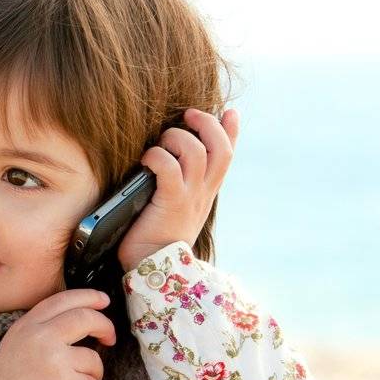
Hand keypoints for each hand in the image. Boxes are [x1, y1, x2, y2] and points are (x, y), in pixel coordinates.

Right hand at [0, 289, 115, 379]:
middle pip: (87, 318)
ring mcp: (55, 361)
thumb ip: (40, 329)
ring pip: (93, 359)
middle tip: (109, 338)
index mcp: (28, 326)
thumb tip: (80, 320)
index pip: (64, 300)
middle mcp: (41, 337)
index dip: (89, 297)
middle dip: (105, 326)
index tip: (104, 302)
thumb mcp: (15, 344)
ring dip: (91, 375)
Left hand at [116, 107, 239, 270]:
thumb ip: (178, 184)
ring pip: (196, 151)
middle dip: (207, 123)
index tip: (229, 111)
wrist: (153, 267)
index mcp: (206, 191)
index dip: (232, 130)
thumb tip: (168, 160)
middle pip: (221, 147)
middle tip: (187, 115)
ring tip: (161, 143)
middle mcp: (203, 192)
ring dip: (177, 138)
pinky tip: (147, 159)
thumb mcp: (175, 206)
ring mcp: (190, 196)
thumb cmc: (154, 236)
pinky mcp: (171, 202)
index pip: (228, 155)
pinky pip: (170, 168)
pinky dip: (158, 156)